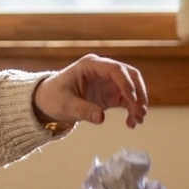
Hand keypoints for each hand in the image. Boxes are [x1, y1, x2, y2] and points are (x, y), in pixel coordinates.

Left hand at [33, 54, 147, 128]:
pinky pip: (127, 100)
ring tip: (138, 121)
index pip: (115, 69)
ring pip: (132, 88)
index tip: (133, 101)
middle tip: (141, 112)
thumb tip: (101, 118)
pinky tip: (131, 123)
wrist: (47, 101)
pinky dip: (132, 110)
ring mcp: (108, 82)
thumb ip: (82, 110)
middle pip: (129, 75)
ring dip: (138, 103)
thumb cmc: (53, 97)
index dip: (127, 84)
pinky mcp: (110, 94)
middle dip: (138, 93)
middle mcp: (102, 70)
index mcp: (90, 65)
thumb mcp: (64, 104)